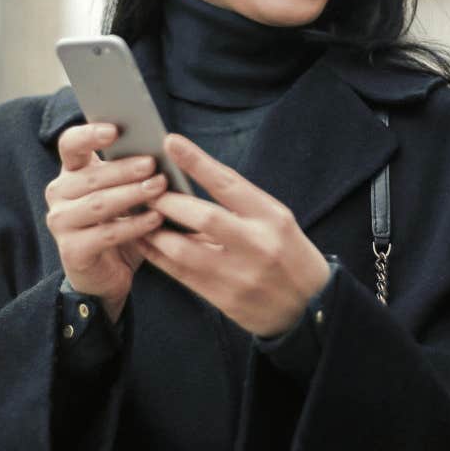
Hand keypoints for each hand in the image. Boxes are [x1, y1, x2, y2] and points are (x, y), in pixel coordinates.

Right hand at [45, 123, 166, 321]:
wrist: (108, 274)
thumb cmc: (119, 224)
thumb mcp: (125, 194)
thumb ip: (133, 172)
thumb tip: (163, 148)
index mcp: (70, 173)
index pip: (70, 144)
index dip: (89, 134)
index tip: (114, 129)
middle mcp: (59, 194)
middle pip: (90, 176)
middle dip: (124, 169)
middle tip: (153, 164)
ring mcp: (61, 223)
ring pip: (98, 203)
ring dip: (131, 194)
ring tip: (159, 187)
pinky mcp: (71, 250)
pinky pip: (106, 234)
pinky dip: (134, 226)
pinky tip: (155, 219)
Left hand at [134, 134, 330, 337]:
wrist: (311, 307)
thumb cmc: (288, 254)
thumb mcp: (276, 221)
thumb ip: (239, 206)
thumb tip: (189, 184)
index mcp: (272, 217)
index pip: (230, 183)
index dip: (197, 162)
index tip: (170, 143)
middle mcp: (258, 244)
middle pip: (204, 217)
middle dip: (168, 202)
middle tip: (145, 189)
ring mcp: (241, 275)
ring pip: (185, 250)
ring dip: (155, 232)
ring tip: (138, 216)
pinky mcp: (226, 300)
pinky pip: (182, 275)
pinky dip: (159, 256)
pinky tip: (146, 243)